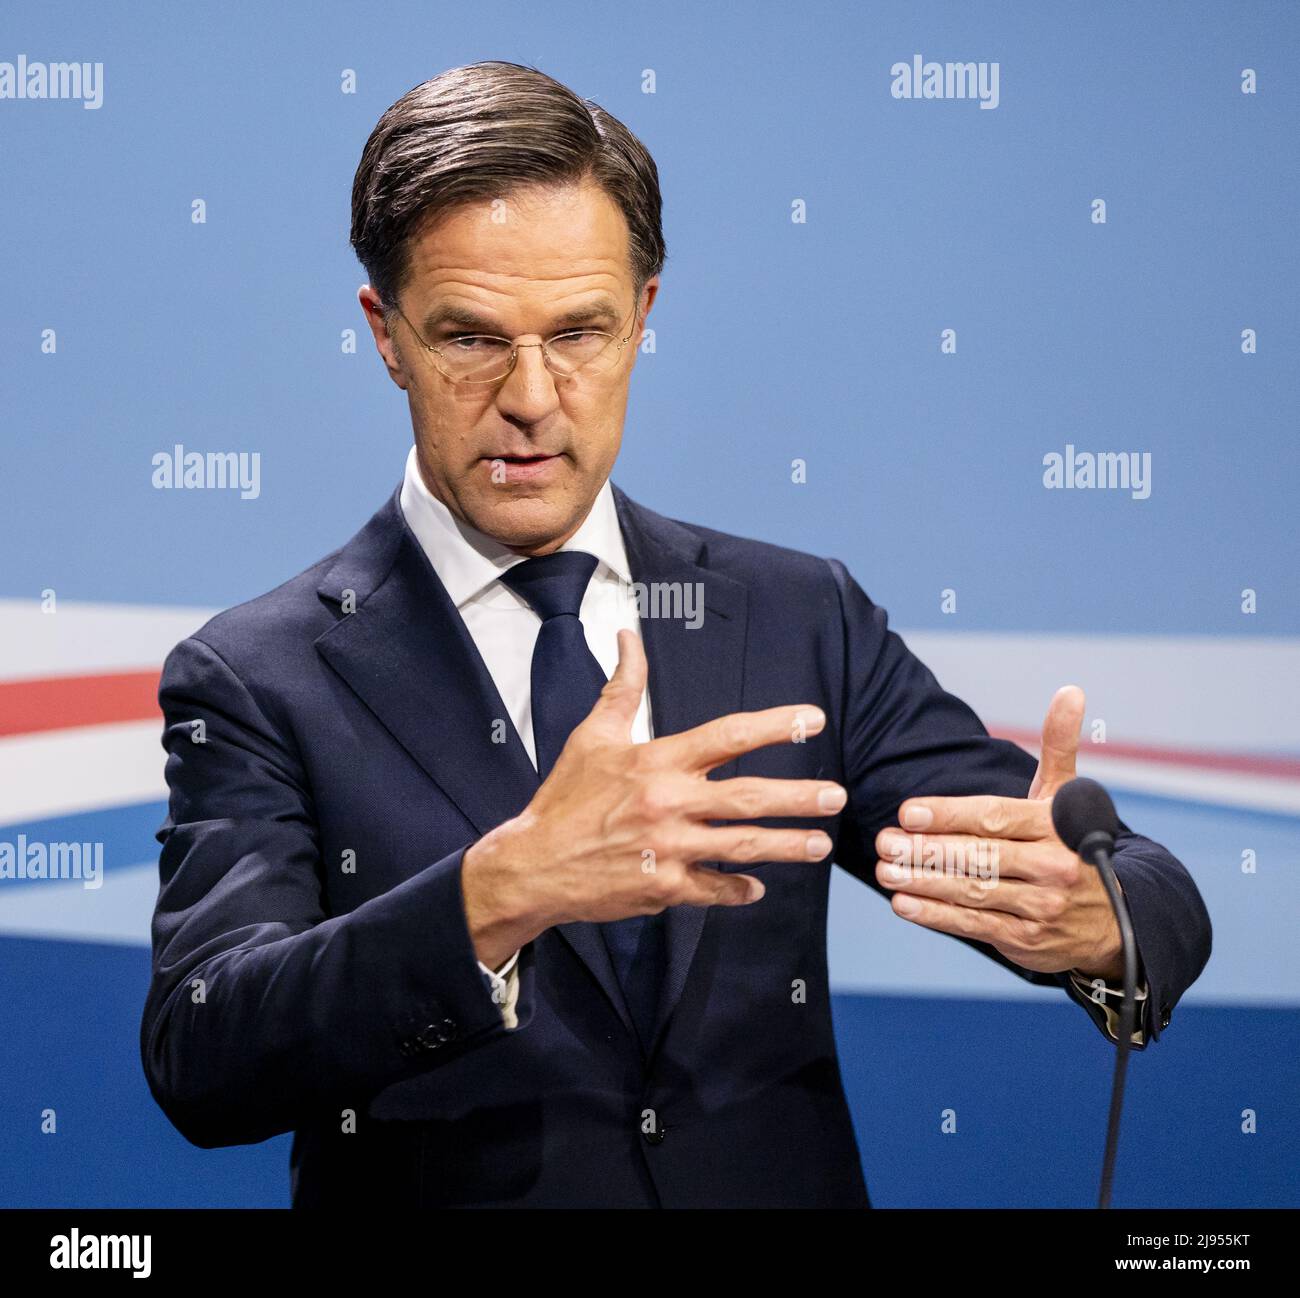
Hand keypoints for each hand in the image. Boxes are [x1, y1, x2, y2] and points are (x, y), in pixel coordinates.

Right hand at [462, 629, 847, 967]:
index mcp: (656, 761)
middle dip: (798, 797)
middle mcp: (668, 803)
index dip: (774, 726)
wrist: (532, 864)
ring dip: (786, 846)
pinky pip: (713, 889)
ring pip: (742, 847)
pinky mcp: (663, 888)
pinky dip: (738, 890)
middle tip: (838, 797)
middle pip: (748, 798)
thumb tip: (627, 635)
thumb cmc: (564, 797)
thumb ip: (623, 687)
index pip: (727, 736)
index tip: (812, 719)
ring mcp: (668, 849)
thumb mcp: (592, 736)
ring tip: (820, 844)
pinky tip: (759, 886)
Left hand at [872, 685, 1123, 978]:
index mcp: (1057, 827)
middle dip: (927, 849)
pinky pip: (974, 924)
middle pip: (979, 855)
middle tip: (883, 841)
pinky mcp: (1027, 940)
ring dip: (923, 881)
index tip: (908, 813)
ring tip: (885, 869)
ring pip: (972, 890)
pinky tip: (903, 902)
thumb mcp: (1069, 797)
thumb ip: (1058, 746)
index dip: (948, 815)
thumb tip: (1069, 690)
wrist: (1116, 919)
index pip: (994, 817)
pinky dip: (936, 915)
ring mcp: (1041, 907)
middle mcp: (1054, 867)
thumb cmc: (1075, 844)